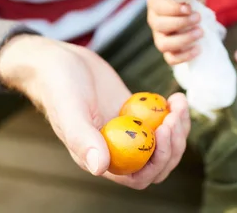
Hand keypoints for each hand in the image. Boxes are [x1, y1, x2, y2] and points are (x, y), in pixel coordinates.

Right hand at [0, 34, 189, 188]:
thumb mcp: (70, 110)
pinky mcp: (134, 114)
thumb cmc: (58, 85)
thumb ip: (83, 139)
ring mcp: (127, 132)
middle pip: (158, 162)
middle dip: (174, 143)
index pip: (140, 177)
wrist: (58, 60)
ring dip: (178, 127)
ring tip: (178, 101)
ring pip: (164, 143)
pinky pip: (161, 122)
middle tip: (174, 113)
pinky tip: (173, 97)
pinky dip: (173, 113)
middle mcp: (116, 149)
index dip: (159, 160)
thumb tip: (99, 168)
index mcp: (100, 158)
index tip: (164, 130)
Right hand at [147, 0, 203, 64]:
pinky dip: (184, 57)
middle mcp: (153, 20)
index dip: (174, 9)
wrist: (194, 10)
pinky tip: (198, 49)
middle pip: (160, 26)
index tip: (189, 8)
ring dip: (184, 39)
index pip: (159, 7)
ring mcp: (159, 37)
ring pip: (163, 44)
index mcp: (155, 2)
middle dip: (182, 23)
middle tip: (198, 18)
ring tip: (200, 32)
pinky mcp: (168, 51)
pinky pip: (170, 59)